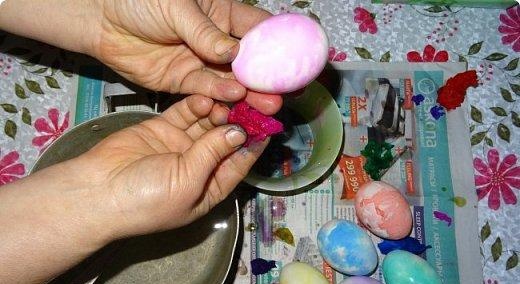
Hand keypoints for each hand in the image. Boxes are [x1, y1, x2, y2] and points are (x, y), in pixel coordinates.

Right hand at [79, 95, 266, 235]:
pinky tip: (206, 97)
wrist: (99, 190)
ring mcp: (181, 145)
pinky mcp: (163, 128)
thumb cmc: (147, 198)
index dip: (253, 145)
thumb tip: (240, 132)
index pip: (239, 163)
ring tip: (230, 96)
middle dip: (239, 122)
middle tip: (252, 101)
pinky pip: (185, 113)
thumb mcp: (188, 180)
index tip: (270, 125)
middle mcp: (199, 166)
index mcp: (210, 187)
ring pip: (207, 123)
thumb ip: (213, 153)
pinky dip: (196, 105)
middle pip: (225, 139)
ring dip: (220, 110)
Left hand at [92, 0, 281, 114]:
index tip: (294, 64)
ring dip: (246, 94)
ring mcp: (199, 62)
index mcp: (222, 15)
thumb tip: (233, 52)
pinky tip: (231, 98)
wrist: (100, 19)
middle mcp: (215, 42)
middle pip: (247, 63)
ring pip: (229, 81)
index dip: (277, 47)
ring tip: (264, 106)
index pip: (257, 31)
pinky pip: (204, 90)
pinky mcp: (182, 81)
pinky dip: (217, 95)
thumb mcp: (177, 8)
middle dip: (264, 80)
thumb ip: (205, 32)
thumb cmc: (139, 0)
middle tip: (280, 96)